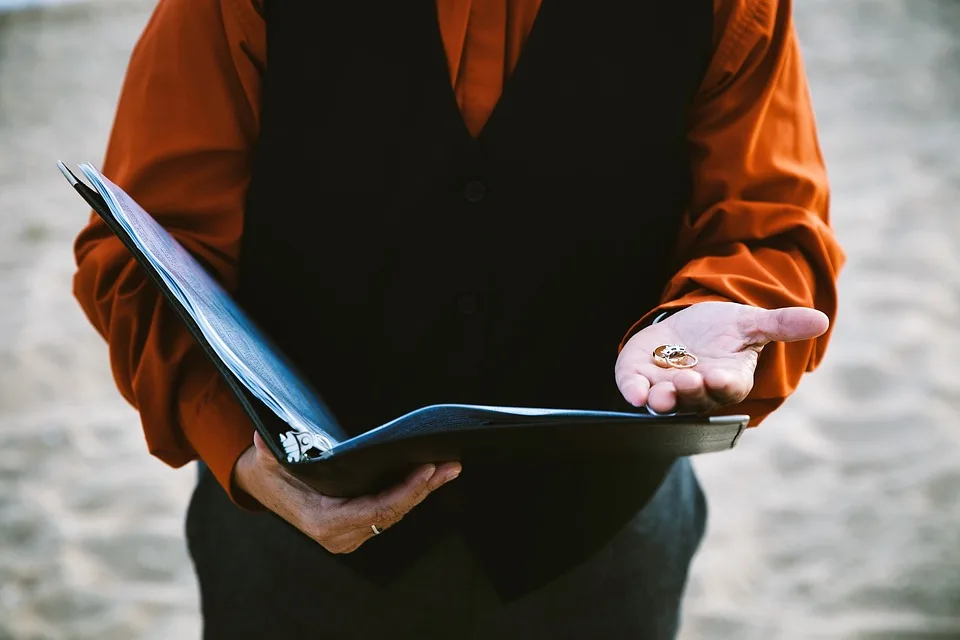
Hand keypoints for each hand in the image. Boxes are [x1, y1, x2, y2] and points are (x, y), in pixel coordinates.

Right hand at [233, 431, 460, 553]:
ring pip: (394, 514)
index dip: (405, 492)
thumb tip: (263, 438)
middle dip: (424, 489)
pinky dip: (409, 494)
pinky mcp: (356, 529)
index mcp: (324, 522)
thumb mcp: (266, 460)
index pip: (376, 510)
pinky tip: (430, 477)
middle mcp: (340, 536)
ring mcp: (350, 536)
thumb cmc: (269, 472)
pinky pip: (388, 513)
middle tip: (450, 465)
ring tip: (449, 468)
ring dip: (423, 491)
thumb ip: (268, 452)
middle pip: (393, 513)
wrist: (262, 487)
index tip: (426, 470)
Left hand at [615, 301, 828, 414]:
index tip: (720, 378)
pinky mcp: (639, 378)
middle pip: (695, 398)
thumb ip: (780, 324)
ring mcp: (666, 387)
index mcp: (728, 380)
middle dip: (691, 391)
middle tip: (687, 382)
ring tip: (659, 395)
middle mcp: (698, 391)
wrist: (688, 327)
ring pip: (664, 401)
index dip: (724, 385)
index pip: (729, 388)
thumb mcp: (751, 322)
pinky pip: (635, 390)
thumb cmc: (724, 331)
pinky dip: (633, 392)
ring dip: (662, 399)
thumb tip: (820, 319)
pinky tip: (633, 394)